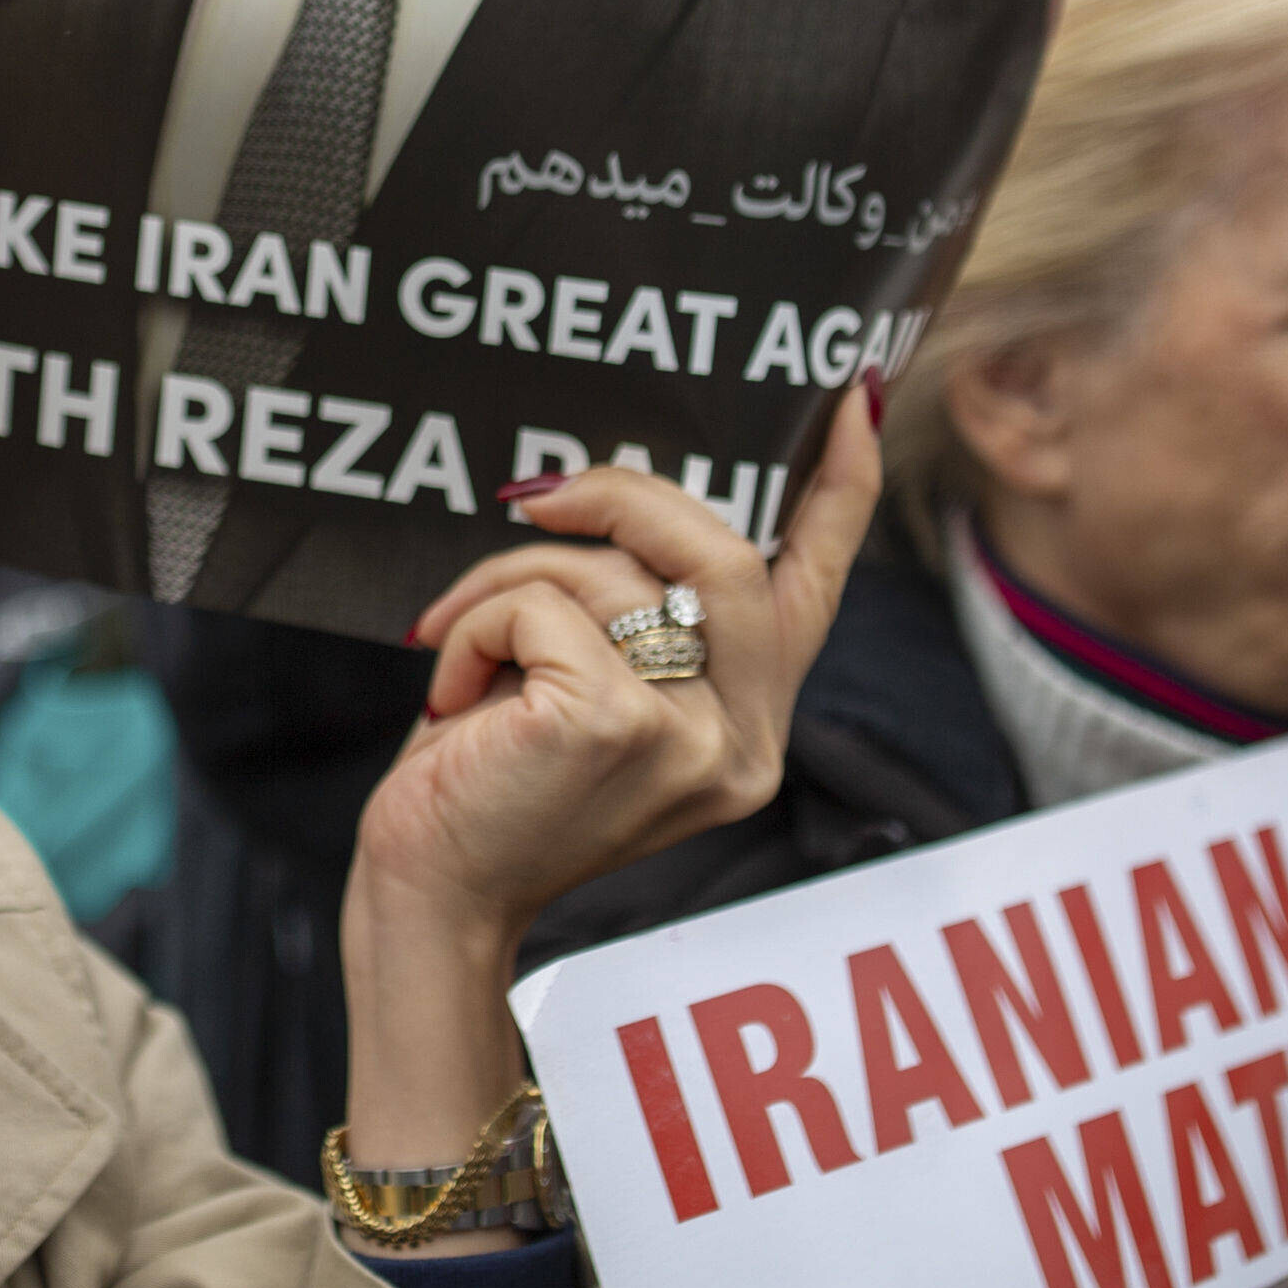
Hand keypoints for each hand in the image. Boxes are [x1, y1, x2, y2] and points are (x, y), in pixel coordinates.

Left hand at [327, 383, 887, 1218]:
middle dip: (617, 498)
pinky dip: (475, 626)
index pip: (815, 584)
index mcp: (753, 724)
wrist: (431, 894)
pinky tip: (454, 696)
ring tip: (459, 644)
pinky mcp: (616, 727)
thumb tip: (624, 496)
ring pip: (614, 572)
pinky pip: (541, 608)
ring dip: (508, 581)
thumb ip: (642, 616)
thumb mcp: (589, 687)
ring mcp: (692, 739)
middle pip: (718, 551)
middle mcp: (746, 740)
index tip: (856, 394)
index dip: (843, 483)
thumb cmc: (496, 781)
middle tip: (532, 500)